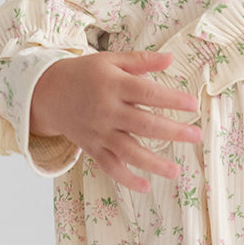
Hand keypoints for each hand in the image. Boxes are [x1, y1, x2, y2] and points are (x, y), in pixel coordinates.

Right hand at [28, 49, 201, 191]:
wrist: (47, 92)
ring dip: (153, 163)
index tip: (193, 105)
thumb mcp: (110, 60)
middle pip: (144, 125)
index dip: (171, 99)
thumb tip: (171, 58)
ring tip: (176, 171)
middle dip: (172, 132)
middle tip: (196, 136)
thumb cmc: (84, 74)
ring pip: (128, 151)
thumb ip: (141, 60)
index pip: (147, 93)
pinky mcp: (92, 147)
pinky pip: (109, 166)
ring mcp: (99, 132)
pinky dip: (126, 179)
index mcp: (114, 86)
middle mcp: (107, 111)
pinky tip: (145, 186)